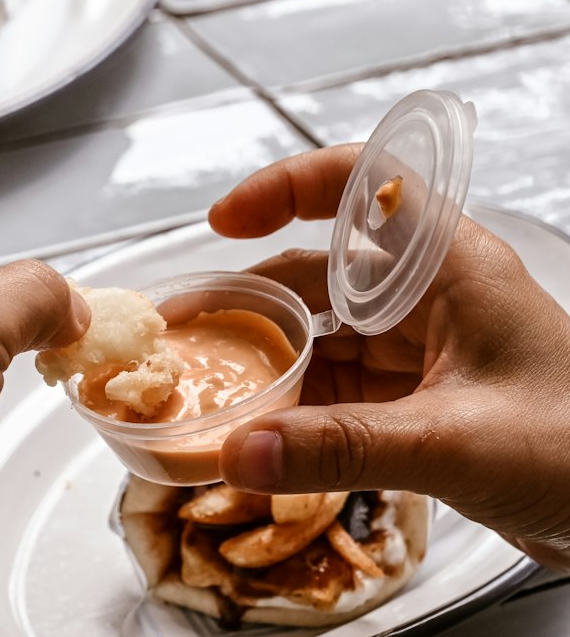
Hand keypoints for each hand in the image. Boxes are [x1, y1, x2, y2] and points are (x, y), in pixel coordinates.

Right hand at [209, 146, 569, 569]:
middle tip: (184, 332)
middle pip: (322, 273)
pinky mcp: (427, 408)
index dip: (287, 188)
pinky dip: (300, 414)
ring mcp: (430, 354)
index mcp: (452, 266)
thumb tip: (238, 450)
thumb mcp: (452, 442)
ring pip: (328, 341)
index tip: (224, 220)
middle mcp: (435, 299)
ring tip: (205, 389)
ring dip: (271, 365)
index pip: (362, 185)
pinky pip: (345, 397)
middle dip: (251, 299)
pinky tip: (258, 438)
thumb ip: (341, 449)